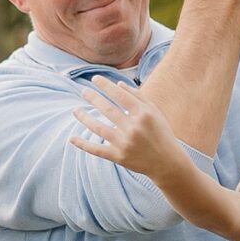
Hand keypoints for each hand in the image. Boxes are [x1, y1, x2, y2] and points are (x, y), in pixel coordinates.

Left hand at [70, 76, 186, 183]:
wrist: (167, 162)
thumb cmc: (161, 134)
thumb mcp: (155, 112)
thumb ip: (139, 96)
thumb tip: (118, 83)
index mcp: (143, 114)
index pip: (120, 95)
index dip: (106, 85)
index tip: (94, 78)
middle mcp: (133, 127)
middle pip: (107, 109)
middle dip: (93, 98)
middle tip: (83, 91)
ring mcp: (124, 143)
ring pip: (98, 128)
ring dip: (84, 118)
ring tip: (75, 110)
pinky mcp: (118, 157)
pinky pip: (97, 150)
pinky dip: (83, 145)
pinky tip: (72, 138)